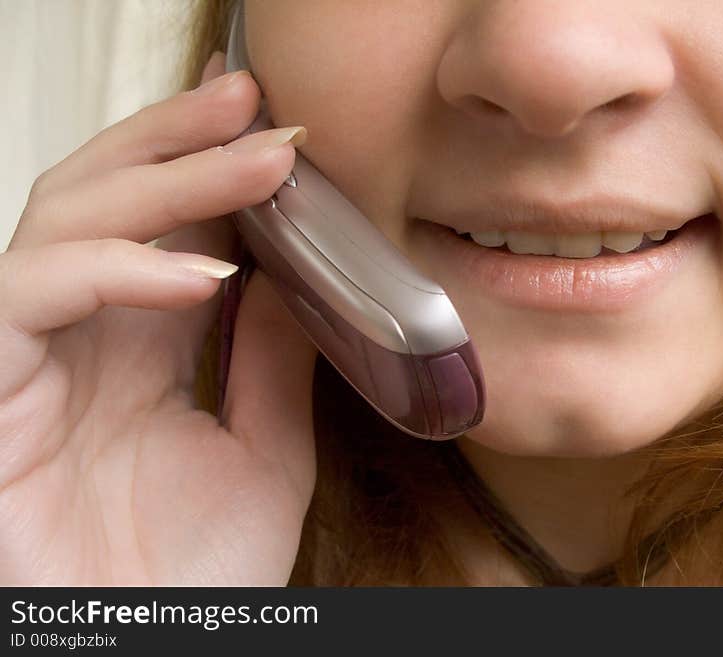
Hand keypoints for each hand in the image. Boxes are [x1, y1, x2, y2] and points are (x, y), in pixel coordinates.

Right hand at [0, 52, 317, 584]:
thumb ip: (272, 363)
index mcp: (138, 350)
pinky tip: (204, 273)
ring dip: (164, 180)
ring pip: (67, 219)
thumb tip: (300, 277)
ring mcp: (27, 356)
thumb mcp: (263, 453)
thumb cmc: (193, 577)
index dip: (212, 172)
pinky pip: (32, 292)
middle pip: (107, 198)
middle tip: (253, 101)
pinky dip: (116, 268)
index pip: (163, 229)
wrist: (149, 652)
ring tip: (258, 162)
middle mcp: (79, 340)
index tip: (279, 133)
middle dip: (177, 140)